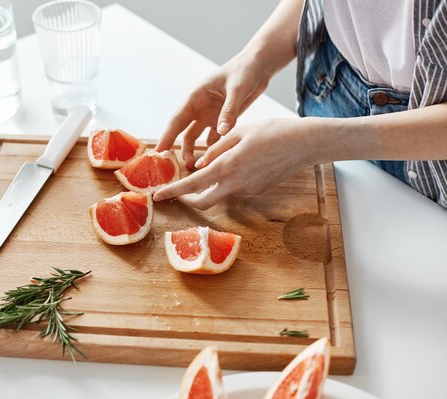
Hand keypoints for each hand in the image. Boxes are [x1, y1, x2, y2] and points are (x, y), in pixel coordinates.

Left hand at [153, 118, 321, 209]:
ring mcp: (247, 190)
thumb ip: (216, 150)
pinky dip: (227, 181)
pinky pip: (235, 188)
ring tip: (208, 166)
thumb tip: (199, 165)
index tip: (158, 196)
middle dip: (187, 200)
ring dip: (208, 188)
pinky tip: (236, 163)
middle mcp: (235, 185)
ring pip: (219, 194)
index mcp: (227, 167)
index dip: (172, 192)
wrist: (306, 144)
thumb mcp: (239, 133)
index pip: (192, 186)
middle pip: (203, 202)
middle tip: (176, 192)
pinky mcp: (257, 190)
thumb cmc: (273, 132)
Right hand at [155, 49, 272, 168]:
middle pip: (183, 131)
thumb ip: (229, 111)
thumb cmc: (245, 70)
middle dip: (179, 148)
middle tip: (176, 166)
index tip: (158, 151)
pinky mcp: (222, 119)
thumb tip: (221, 132)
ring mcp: (210, 114)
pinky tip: (213, 161)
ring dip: (194, 151)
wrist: (258, 66)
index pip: (177, 120)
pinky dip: (212, 149)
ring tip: (195, 166)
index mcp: (196, 96)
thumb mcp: (237, 89)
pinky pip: (214, 137)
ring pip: (196, 136)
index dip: (167, 136)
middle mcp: (199, 107)